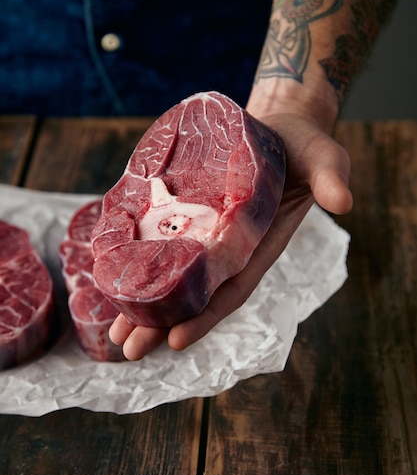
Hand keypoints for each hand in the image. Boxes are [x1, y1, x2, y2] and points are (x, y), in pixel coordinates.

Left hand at [109, 111, 352, 359]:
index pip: (232, 290)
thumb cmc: (304, 148)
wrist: (281, 126)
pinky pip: (161, 239)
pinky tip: (113, 275)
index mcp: (258, 245)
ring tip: (114, 331)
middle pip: (194, 292)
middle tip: (129, 348)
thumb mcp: (323, 158)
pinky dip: (139, 259)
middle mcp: (229, 246)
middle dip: (163, 322)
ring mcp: (206, 229)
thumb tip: (342, 201)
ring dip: (144, 302)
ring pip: (172, 273)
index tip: (175, 342)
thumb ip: (330, 178)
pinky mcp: (189, 208)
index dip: (205, 317)